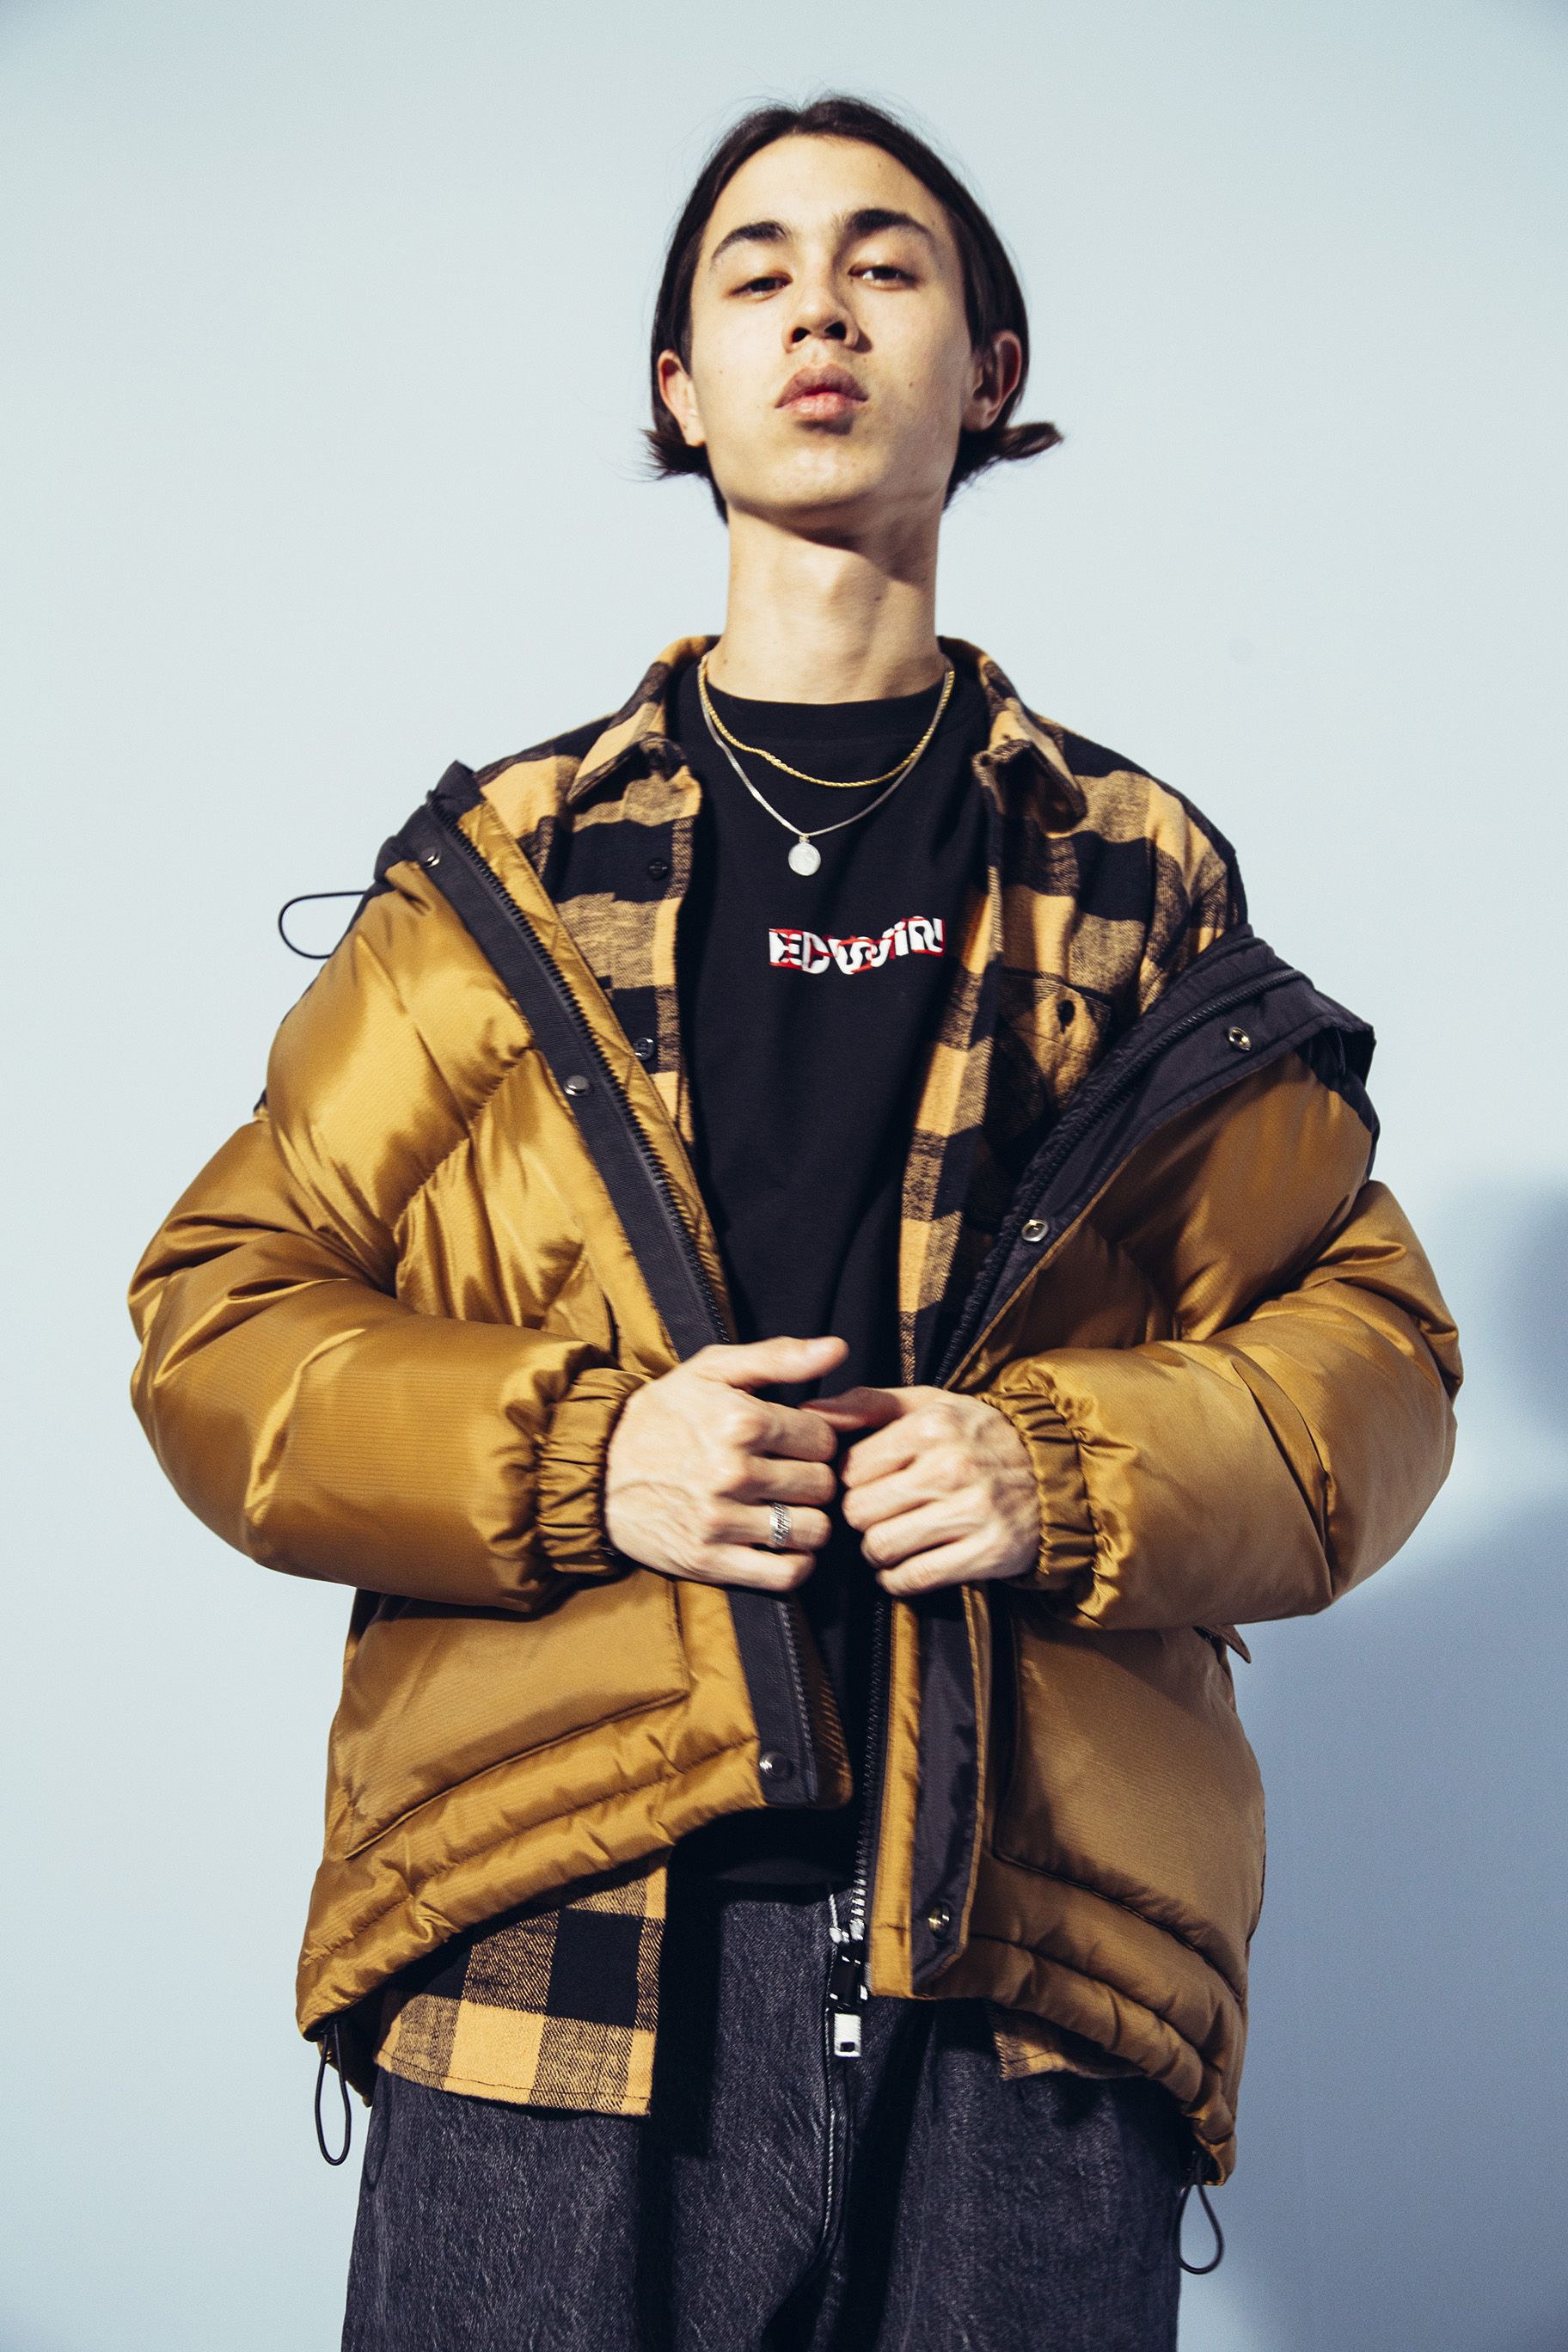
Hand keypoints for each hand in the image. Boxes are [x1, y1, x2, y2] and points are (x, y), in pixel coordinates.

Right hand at [604, 1335, 846, 1590]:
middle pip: (821, 1484)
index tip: (793, 1441)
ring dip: (807, 1522)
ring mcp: (720, 1521)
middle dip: (812, 1478)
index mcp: (740, 1420)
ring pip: (812, 1530)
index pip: (824, 1438)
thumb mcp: (712, 1370)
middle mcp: (732, 1471)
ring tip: (786, 1508)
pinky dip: (795, 1563)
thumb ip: (779, 1357)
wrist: (596, 1470)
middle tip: (789, 1475)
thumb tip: (838, 1349)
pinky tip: (781, 1544)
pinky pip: (785, 1574)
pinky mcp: (708, 1561)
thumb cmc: (663, 1415)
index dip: (814, 1438)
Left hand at [817, 1385, 1039, 1597]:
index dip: (850, 1481)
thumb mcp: (929, 1404)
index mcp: (931, 1426)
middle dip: (860, 1517)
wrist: (1055, 1471)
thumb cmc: (977, 1435)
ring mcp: (973, 1512)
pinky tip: (903, 1567)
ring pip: (881, 1547)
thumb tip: (809, 1412)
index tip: (865, 1484)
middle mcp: (951, 1467)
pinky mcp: (989, 1552)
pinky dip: (898, 1580)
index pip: (851, 1468)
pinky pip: (915, 1578)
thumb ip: (867, 1403)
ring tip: (890, 1539)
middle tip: (876, 1514)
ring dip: (877, 1551)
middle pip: (860, 1511)